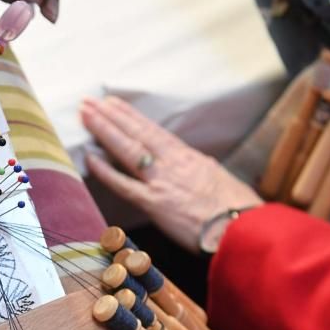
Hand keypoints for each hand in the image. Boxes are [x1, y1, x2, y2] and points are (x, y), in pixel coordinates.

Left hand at [80, 96, 263, 252]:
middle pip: (136, 133)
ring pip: (128, 149)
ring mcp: (161, 181)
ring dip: (104, 130)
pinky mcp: (154, 203)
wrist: (243, 226)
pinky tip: (90, 158)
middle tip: (89, 102)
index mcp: (187, 156)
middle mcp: (172, 163)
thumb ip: (199, 169)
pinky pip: (124, 184)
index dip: (130, 116)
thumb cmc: (236, 208)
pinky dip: (105, 171)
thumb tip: (194, 165)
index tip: (113, 103)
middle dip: (110, 116)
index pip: (152, 130)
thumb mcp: (217, 178)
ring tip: (86, 115)